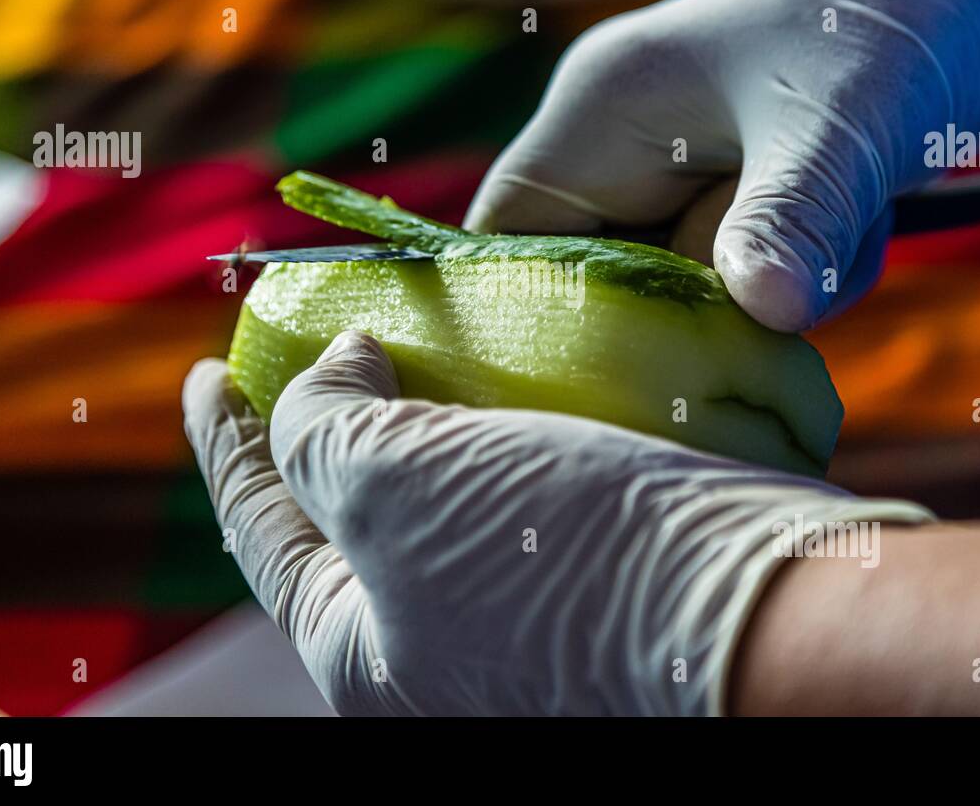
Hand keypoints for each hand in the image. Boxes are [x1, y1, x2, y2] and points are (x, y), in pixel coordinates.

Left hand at [183, 331, 930, 715]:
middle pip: (356, 513)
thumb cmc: (559, 562)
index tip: (205, 365)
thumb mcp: (395, 490)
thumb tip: (336, 371)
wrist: (774, 612)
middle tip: (311, 334)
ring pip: (455, 488)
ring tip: (409, 325)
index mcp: (368, 654)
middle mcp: (445, 648)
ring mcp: (529, 613)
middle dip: (328, 419)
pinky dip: (509, 414)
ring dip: (429, 405)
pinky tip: (517, 356)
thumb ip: (322, 430)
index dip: (226, 442)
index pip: (264, 529)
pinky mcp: (605, 568)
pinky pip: (531, 477)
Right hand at [464, 0, 979, 330]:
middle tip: (787, 281)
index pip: (507, 242)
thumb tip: (764, 317)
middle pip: (603, 283)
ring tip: (848, 220)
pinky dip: (798, 272)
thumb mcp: (842, 130)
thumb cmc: (896, 24)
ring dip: (770, 284)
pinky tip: (857, 221)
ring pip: (682, 287)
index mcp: (601, 112)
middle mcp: (619, 141)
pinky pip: (738, 272)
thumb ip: (789, 223)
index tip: (616, 375)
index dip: (538, 318)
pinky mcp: (732, 189)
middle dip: (698, 305)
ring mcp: (676, 168)